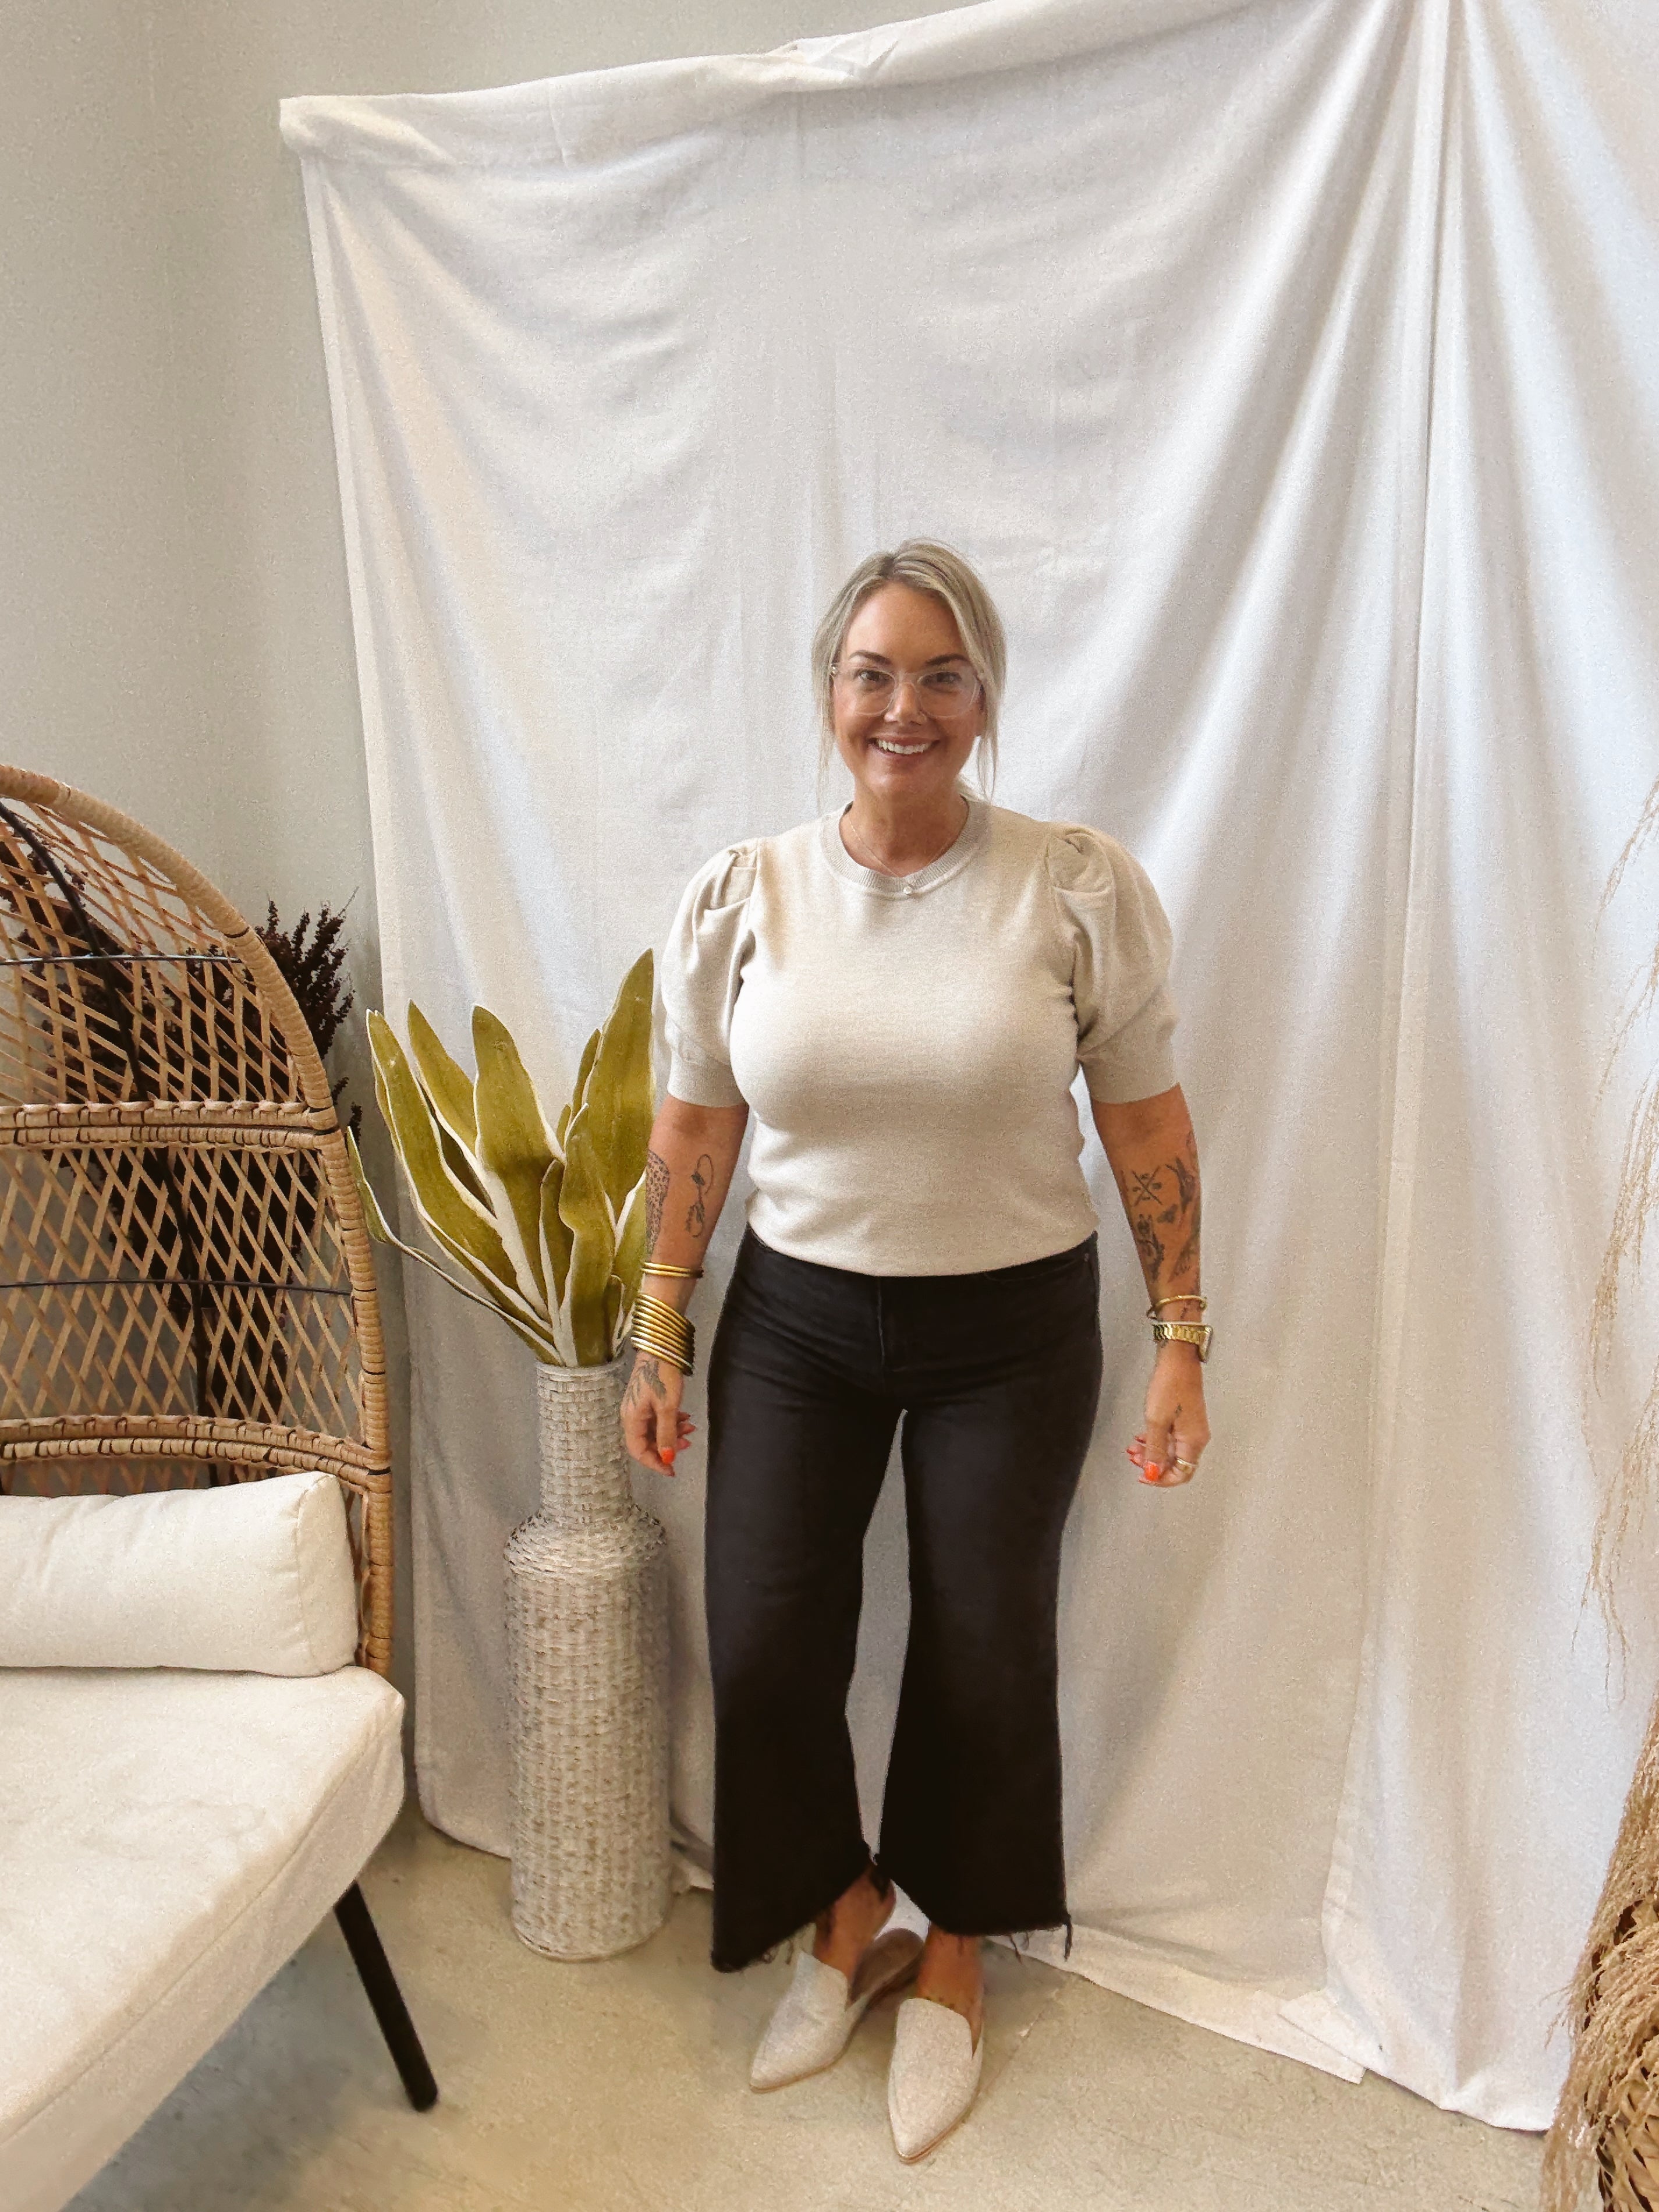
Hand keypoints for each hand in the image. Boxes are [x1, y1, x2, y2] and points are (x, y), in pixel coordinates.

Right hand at [622, 1351, 693, 1474]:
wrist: (661, 1347)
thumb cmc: (662, 1376)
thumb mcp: (667, 1407)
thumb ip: (666, 1434)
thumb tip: (667, 1458)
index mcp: (632, 1419)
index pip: (638, 1451)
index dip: (655, 1463)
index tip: (672, 1469)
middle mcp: (632, 1416)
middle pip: (648, 1442)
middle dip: (668, 1446)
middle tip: (687, 1443)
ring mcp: (640, 1407)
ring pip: (655, 1430)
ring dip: (673, 1432)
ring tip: (691, 1427)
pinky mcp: (648, 1400)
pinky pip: (658, 1418)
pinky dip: (672, 1421)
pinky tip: (685, 1417)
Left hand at [1127, 1343, 1208, 1487]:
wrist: (1178, 1359)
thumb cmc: (1170, 1385)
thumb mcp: (1156, 1421)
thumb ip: (1155, 1450)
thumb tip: (1153, 1472)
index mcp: (1193, 1441)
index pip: (1182, 1474)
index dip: (1161, 1479)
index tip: (1143, 1475)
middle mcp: (1196, 1438)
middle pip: (1176, 1464)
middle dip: (1153, 1465)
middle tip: (1134, 1458)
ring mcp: (1191, 1428)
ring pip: (1171, 1451)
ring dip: (1151, 1452)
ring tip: (1133, 1447)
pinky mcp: (1185, 1419)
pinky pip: (1171, 1439)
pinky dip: (1155, 1441)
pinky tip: (1142, 1437)